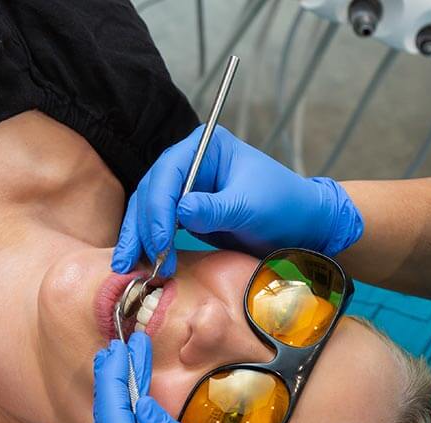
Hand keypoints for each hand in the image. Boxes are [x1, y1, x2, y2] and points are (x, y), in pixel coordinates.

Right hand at [111, 125, 363, 275]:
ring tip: (126, 267)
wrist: (304, 226)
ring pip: (148, 210)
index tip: (160, 241)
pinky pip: (160, 227)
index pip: (168, 173)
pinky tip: (139, 264)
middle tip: (134, 261)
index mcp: (205, 148)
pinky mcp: (187, 213)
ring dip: (138, 239)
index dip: (159, 208)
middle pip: (151, 191)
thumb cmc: (286, 206)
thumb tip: (181, 209)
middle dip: (142, 227)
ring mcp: (186, 188)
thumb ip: (216, 208)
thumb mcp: (251, 206)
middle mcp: (190, 163)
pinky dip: (149, 245)